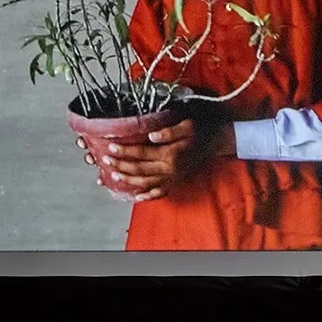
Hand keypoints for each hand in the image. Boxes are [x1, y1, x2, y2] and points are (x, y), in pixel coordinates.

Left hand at [79, 116, 231, 200]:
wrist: (217, 142)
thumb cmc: (201, 129)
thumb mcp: (187, 125)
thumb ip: (169, 131)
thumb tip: (151, 135)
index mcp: (170, 154)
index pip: (141, 153)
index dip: (125, 151)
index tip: (110, 147)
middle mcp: (169, 169)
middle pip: (139, 170)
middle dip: (120, 166)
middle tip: (104, 161)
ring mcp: (172, 177)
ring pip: (146, 183)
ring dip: (128, 181)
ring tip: (112, 176)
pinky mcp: (176, 181)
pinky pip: (160, 192)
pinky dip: (147, 196)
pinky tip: (136, 196)